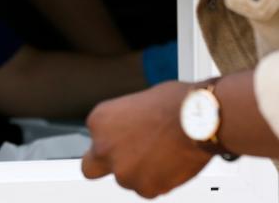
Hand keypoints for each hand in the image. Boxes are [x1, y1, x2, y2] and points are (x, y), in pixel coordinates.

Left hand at [82, 81, 212, 198]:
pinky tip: (171, 164)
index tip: (125, 139)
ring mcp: (123, 170)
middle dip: (107, 165)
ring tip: (162, 155)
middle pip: (92, 168)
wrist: (201, 120)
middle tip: (128, 159)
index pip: (94, 139)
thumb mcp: (135, 103)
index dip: (112, 140)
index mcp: (99, 121)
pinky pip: (148, 189)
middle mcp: (104, 147)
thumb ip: (122, 123)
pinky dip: (159, 181)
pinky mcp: (145, 188)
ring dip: (140, 172)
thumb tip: (127, 131)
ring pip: (126, 180)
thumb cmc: (175, 104)